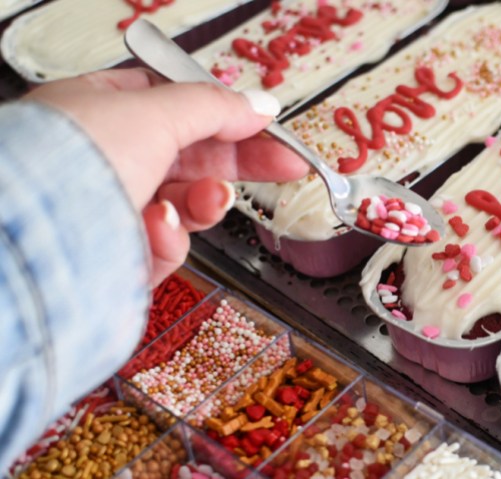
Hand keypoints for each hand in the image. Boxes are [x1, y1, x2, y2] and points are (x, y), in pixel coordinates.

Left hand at [25, 68, 307, 283]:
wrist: (37, 241)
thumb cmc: (75, 161)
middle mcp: (100, 160)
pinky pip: (164, 246)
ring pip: (183, 206)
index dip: (227, 117)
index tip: (267, 126)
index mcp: (96, 112)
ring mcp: (106, 211)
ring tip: (208, 201)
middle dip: (235, 166)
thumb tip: (258, 104)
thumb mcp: (158, 113)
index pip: (177, 108)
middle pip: (189, 159)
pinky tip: (157, 229)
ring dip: (204, 202)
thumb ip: (216, 107)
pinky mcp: (114, 258)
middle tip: (286, 166)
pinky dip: (169, 239)